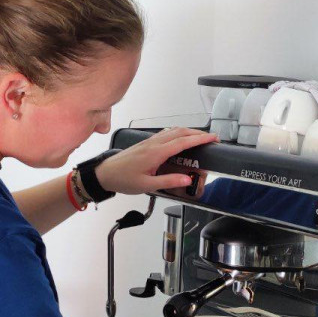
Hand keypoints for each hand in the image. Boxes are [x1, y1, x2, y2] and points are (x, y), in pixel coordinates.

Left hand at [94, 127, 217, 195]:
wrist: (105, 173)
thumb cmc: (123, 179)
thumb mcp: (147, 185)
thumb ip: (168, 182)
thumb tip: (187, 179)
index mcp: (156, 153)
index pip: (183, 142)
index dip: (200, 139)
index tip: (213, 138)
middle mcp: (153, 144)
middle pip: (180, 132)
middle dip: (198, 133)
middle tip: (211, 138)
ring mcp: (149, 142)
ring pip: (173, 131)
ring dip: (188, 132)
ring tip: (200, 138)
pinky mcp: (146, 143)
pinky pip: (165, 133)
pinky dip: (178, 133)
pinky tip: (180, 138)